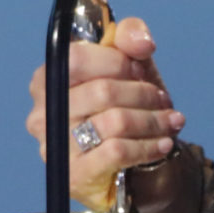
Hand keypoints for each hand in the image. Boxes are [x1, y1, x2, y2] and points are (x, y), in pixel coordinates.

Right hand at [25, 15, 183, 211]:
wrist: (131, 164)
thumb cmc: (123, 108)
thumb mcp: (128, 65)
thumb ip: (130, 38)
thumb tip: (141, 42)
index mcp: (47, 80)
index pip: (77, 59)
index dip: (116, 62)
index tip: (139, 70)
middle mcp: (42, 114)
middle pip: (102, 91)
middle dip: (142, 93)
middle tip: (162, 99)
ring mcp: (55, 147)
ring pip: (115, 121)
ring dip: (153, 120)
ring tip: (170, 120)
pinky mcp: (74, 174)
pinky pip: (118, 151)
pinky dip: (148, 145)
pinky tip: (163, 143)